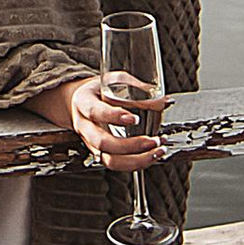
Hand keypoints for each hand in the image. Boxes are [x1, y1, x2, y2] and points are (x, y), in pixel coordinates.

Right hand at [40, 71, 164, 170]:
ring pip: (109, 160)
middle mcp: (84, 126)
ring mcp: (91, 143)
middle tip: (152, 141)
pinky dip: (137, 162)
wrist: (82, 103)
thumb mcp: (113, 80)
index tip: (134, 118)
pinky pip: (117, 164)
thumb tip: (161, 102)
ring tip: (157, 151)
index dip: (114, 116)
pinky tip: (152, 155)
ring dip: (136, 160)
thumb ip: (135, 88)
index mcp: (83, 103)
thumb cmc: (99, 90)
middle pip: (102, 143)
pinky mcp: (101, 154)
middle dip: (130, 145)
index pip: (95, 112)